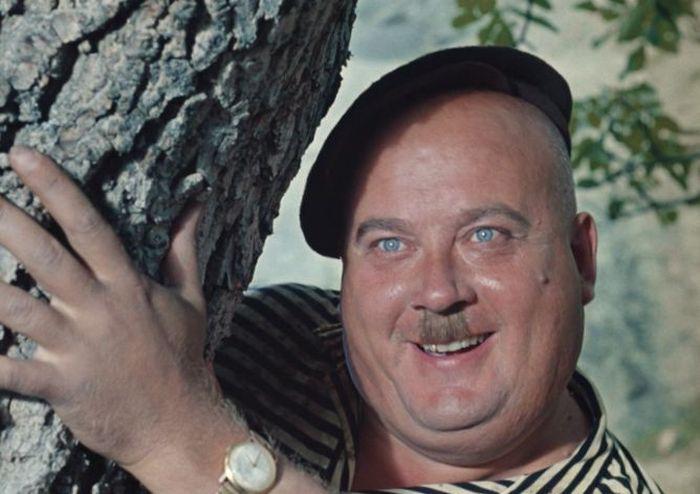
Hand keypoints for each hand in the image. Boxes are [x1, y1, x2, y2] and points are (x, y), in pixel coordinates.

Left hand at [0, 146, 218, 468]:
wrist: (180, 424)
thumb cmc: (183, 357)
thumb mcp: (190, 298)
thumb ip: (184, 247)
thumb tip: (196, 203)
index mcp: (128, 285)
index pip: (88, 226)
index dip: (55, 189)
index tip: (21, 155)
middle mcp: (100, 309)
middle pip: (45, 257)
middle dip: (5, 221)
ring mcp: (78, 348)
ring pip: (16, 309)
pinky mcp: (61, 386)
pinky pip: (11, 374)